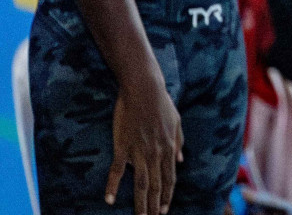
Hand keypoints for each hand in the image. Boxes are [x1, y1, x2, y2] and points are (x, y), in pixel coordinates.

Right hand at [106, 79, 182, 213]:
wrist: (144, 89)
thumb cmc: (162, 104)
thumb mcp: (177, 122)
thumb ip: (179, 143)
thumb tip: (181, 160)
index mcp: (169, 148)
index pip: (169, 179)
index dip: (167, 196)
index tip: (164, 210)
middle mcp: (156, 154)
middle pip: (156, 186)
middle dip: (155, 206)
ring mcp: (139, 152)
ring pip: (141, 184)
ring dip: (140, 203)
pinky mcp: (123, 147)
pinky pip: (117, 171)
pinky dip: (113, 186)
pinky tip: (109, 200)